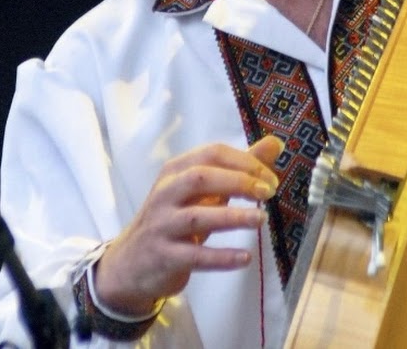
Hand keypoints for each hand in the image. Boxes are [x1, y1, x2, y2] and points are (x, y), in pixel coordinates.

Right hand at [93, 135, 282, 315]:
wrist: (131, 263)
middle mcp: (165, 192)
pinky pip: (195, 256)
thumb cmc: (175, 217)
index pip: (211, 153)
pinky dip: (221, 257)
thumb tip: (275, 144)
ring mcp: (162, 225)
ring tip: (261, 219)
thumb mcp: (202, 189)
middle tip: (269, 192)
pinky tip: (245, 258)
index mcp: (176, 170)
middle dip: (238, 181)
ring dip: (232, 217)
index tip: (270, 178)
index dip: (244, 162)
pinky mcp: (164, 257)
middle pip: (201, 178)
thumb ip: (238, 166)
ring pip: (197, 217)